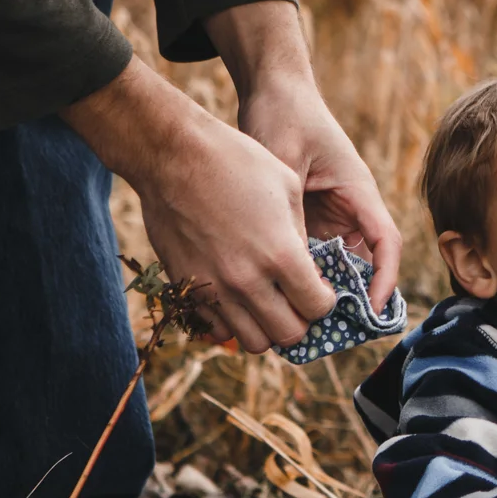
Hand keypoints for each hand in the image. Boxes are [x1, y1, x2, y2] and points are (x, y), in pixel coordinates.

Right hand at [64, 57, 332, 351]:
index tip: (320, 290)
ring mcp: (215, 288)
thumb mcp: (287, 188)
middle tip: (297, 301)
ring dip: (267, 328)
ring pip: (254, 342)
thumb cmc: (235, 161)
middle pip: (289, 334)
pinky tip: (238, 300)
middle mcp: (248, 280)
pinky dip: (233, 323)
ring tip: (269, 305)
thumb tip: (309, 269)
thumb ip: (302, 236)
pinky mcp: (188, 286)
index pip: (317, 308)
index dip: (325, 302)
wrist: (171, 155)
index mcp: (281, 255)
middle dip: (300, 320)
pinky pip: (218, 329)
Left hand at [209, 2, 403, 314]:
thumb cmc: (283, 115)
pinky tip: (283, 293)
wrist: (272, 89)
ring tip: (305, 319)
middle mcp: (351, 205)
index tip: (372, 309)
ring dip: (327, 288)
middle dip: (354, 296)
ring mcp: (332, 211)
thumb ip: (287, 208)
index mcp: (358, 190)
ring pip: (339, 261)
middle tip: (333, 330)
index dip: (384, 278)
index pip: (386, 242)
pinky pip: (314, 252)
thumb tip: (287, 259)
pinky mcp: (311, 214)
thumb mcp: (283, 162)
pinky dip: (304, 273)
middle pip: (365, 260)